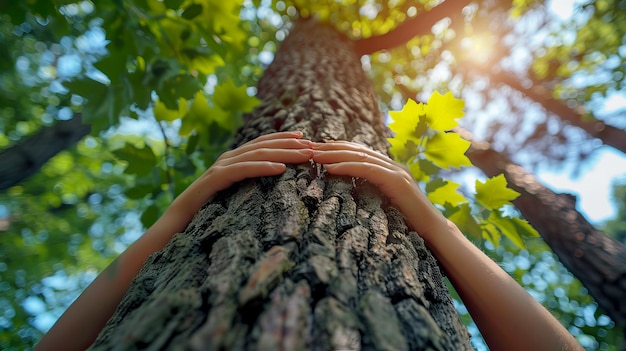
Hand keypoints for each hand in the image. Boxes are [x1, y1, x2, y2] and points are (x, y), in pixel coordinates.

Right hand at [170, 131, 312, 219]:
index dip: (284, 138)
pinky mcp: (216, 178)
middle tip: (313, 145)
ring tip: (304, 155)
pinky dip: (263, 167)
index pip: (262, 143)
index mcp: (234, 159)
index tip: (306, 138)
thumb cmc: (207, 209)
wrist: (178, 219)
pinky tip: (280, 168)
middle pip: (264, 146)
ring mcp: (221, 167)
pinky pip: (243, 170)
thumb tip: (275, 182)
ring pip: (257, 155)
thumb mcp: (233, 193)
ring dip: (283, 153)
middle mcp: (228, 158)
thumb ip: (249, 184)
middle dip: (290, 144)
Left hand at [312, 141, 446, 239]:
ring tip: (314, 155)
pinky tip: (329, 168)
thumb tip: (348, 191)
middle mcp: (393, 165)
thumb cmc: (407, 222)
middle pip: (356, 150)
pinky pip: (367, 170)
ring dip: (334, 154)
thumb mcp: (384, 202)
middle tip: (309, 147)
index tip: (316, 149)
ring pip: (360, 156)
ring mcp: (396, 171)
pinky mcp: (396, 181)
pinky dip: (347, 167)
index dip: (337, 148)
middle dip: (331, 147)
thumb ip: (370, 192)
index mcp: (389, 168)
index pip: (359, 152)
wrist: (432, 230)